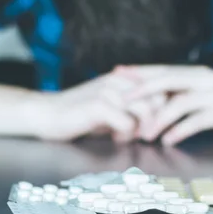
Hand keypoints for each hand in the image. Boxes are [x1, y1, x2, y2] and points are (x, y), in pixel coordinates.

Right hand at [30, 71, 163, 142]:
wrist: (47, 114)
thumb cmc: (82, 114)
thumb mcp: (112, 105)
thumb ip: (135, 105)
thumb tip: (161, 115)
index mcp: (124, 77)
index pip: (161, 86)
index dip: (165, 108)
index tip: (158, 125)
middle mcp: (118, 79)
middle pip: (158, 98)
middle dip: (156, 121)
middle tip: (144, 134)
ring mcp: (108, 91)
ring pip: (145, 111)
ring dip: (141, 129)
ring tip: (128, 136)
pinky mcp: (98, 105)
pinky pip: (127, 123)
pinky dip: (125, 135)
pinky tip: (114, 137)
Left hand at [118, 65, 212, 145]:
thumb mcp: (209, 95)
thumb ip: (186, 94)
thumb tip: (155, 100)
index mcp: (199, 73)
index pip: (163, 69)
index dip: (140, 71)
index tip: (117, 73)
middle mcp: (206, 78)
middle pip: (167, 80)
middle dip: (142, 90)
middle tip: (121, 100)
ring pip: (179, 103)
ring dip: (159, 120)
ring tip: (144, 135)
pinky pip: (196, 120)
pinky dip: (179, 131)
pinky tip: (167, 141)